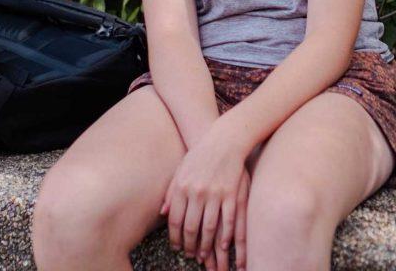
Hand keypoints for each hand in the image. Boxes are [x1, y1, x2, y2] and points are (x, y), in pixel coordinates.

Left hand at [160, 125, 248, 268]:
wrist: (225, 139)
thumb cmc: (201, 155)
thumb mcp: (181, 170)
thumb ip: (171, 192)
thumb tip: (162, 212)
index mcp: (182, 187)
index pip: (175, 219)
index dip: (175, 237)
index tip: (176, 247)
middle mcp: (197, 192)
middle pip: (191, 227)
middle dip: (189, 245)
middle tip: (190, 255)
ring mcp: (216, 193)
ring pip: (209, 228)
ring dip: (206, 245)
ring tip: (204, 256)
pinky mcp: (233, 193)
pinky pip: (229, 220)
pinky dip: (226, 236)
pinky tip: (224, 246)